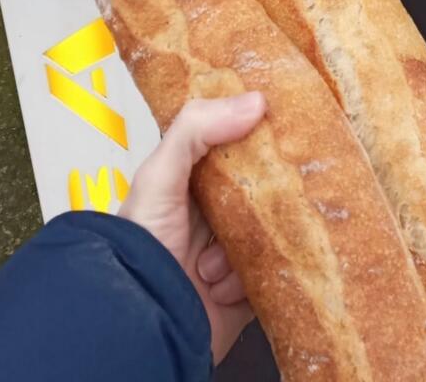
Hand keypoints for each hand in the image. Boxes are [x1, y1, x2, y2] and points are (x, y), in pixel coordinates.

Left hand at [120, 92, 265, 362]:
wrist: (144, 325)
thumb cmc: (140, 248)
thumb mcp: (160, 175)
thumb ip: (197, 128)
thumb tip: (256, 100)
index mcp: (193, 184)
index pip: (235, 148)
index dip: (258, 134)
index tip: (285, 120)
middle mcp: (213, 217)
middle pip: (262, 188)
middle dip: (270, 190)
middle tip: (282, 183)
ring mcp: (233, 253)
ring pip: (274, 230)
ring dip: (251, 243)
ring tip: (216, 257)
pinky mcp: (250, 288)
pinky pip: (277, 271)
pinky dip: (255, 276)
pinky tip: (224, 283)